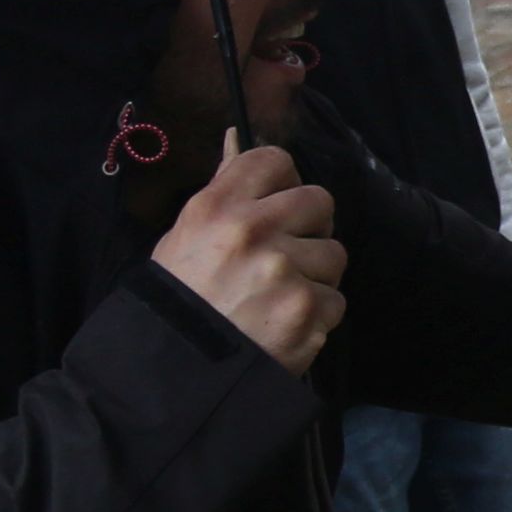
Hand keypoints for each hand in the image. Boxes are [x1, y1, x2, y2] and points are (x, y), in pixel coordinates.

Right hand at [151, 137, 344, 372]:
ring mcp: (283, 271)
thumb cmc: (178, 302)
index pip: (275, 160)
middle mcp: (252, 231)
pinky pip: (336, 300)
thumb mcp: (184, 237)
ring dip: (315, 277)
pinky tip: (284, 326)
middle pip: (320, 202)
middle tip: (288, 253)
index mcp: (217, 207)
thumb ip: (222, 193)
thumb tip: (236, 139)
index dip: (285, 181)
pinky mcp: (306, 310)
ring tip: (278, 298)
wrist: (175, 371)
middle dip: (311, 228)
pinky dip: (316, 317)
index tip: (279, 203)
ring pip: (334, 255)